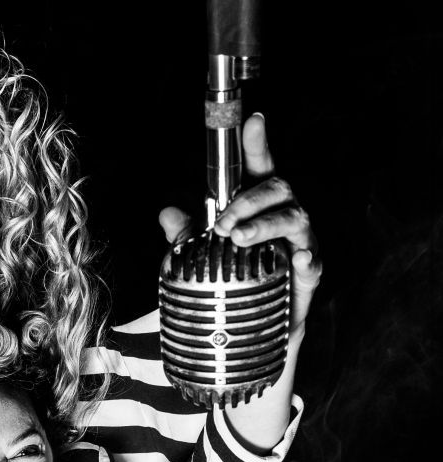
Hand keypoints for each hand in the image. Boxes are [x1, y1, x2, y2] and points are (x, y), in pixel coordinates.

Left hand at [159, 113, 321, 338]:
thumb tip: (167, 213)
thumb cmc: (234, 276)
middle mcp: (283, 214)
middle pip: (277, 188)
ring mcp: (299, 240)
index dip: (257, 144)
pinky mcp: (308, 272)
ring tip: (239, 237)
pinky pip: (312, 261)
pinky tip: (296, 260)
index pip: (260, 167)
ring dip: (265, 224)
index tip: (254, 121)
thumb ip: (186, 233)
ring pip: (293, 218)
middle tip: (222, 224)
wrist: (255, 323)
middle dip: (248, 201)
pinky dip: (306, 259)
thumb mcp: (203, 253)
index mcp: (259, 204)